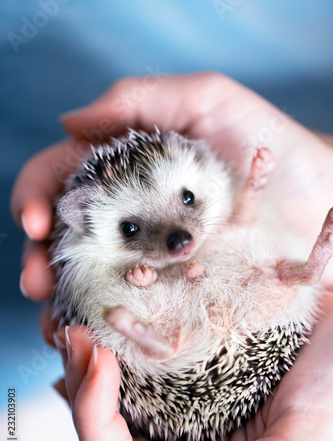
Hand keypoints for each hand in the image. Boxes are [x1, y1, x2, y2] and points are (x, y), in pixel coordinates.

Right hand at [10, 72, 332, 300]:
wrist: (317, 194)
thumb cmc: (266, 138)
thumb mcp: (205, 100)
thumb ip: (139, 100)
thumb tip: (69, 122)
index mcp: (123, 166)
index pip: (61, 177)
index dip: (36, 196)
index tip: (33, 222)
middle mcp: (128, 212)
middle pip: (66, 234)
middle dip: (41, 259)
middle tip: (37, 284)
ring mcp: (148, 252)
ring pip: (92, 275)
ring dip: (67, 298)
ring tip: (57, 320)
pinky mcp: (173, 285)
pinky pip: (134, 304)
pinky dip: (110, 320)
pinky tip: (98, 334)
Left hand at [53, 291, 332, 440]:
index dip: (94, 420)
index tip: (97, 360)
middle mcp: (188, 438)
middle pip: (108, 427)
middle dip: (80, 382)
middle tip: (72, 334)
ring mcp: (188, 397)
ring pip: (119, 389)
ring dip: (90, 358)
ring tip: (74, 323)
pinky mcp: (195, 361)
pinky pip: (144, 354)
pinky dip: (121, 335)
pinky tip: (107, 314)